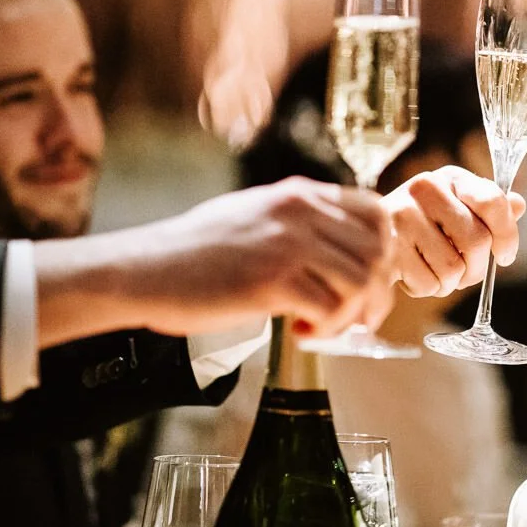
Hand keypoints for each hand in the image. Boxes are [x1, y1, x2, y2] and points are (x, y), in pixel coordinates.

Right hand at [116, 176, 394, 337]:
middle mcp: (300, 211)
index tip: (366, 283)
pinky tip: (297, 332)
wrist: (144, 269)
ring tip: (320, 328)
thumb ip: (299, 223)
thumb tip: (342, 252)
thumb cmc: (195, 251)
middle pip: (377, 251)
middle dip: (375, 294)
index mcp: (299, 194)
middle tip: (353, 319)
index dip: (382, 253)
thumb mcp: (255, 215)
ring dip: (349, 316)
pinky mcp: (272, 280)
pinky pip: (331, 309)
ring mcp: (288, 243)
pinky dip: (324, 330)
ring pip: (362, 281)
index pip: (375, 212)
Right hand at [383, 165, 525, 297]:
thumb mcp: (457, 209)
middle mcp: (425, 188)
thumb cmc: (423, 225)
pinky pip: (428, 283)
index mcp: (451, 177)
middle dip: (477, 268)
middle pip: (477, 241)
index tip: (504, 256)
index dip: (508, 235)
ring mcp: (403, 214)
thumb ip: (489, 209)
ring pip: (453, 267)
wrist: (367, 236)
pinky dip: (428, 288)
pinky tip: (415, 273)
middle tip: (465, 273)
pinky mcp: (387, 245)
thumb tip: (519, 205)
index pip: (493, 202)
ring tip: (435, 271)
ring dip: (450, 282)